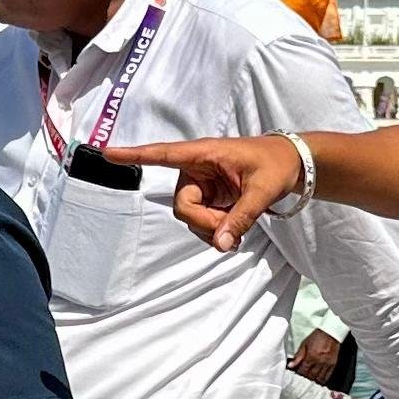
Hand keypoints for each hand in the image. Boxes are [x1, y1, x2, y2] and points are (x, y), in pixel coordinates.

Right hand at [94, 134, 298, 252]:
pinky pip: (201, 223)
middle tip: (231, 230)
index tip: (107, 153)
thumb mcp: (262, 192)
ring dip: (212, 230)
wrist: (290, 166)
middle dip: (205, 223)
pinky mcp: (208, 199)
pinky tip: (233, 232)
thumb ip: (241, 218)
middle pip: (183, 206)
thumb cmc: (275, 166)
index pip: (163, 155)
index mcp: (204, 154)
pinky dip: (216, 232)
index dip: (135, 156)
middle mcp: (196, 170)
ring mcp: (201, 186)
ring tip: (238, 229)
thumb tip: (221, 245)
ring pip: (191, 218)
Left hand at [287, 330, 344, 384]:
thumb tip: (291, 365)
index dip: (299, 374)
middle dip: (306, 379)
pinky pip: (328, 375)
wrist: (330, 332)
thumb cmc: (318, 336)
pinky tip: (319, 381)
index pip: (303, 370)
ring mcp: (327, 363)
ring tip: (310, 381)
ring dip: (314, 380)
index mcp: (311, 356)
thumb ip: (298, 356)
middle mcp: (320, 361)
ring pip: (320, 377)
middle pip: (311, 375)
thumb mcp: (304, 344)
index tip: (297, 375)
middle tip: (302, 380)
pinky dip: (323, 379)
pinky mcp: (333, 364)